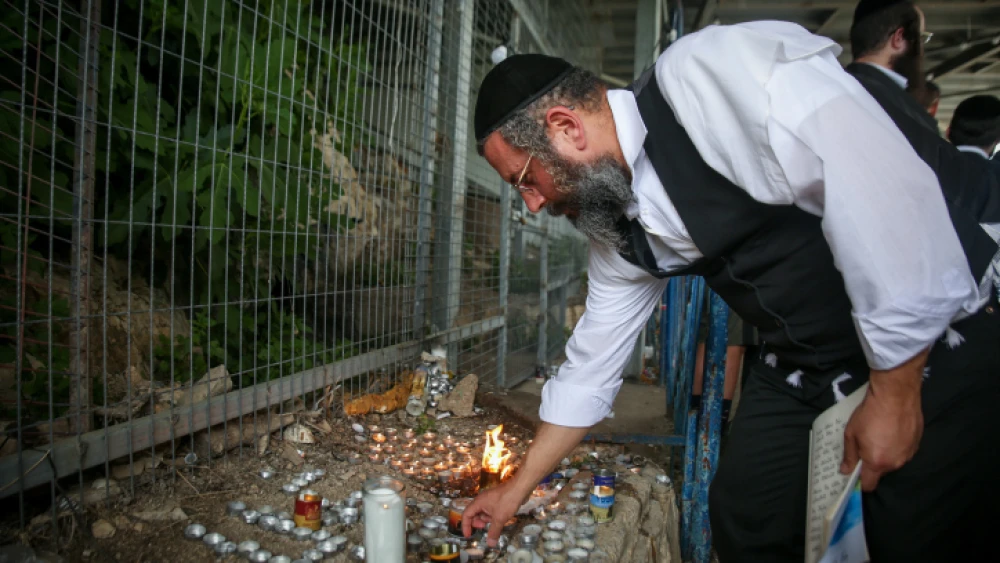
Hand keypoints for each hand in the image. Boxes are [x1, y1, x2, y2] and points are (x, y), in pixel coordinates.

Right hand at [461, 479, 526, 546]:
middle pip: (474, 514)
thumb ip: (493, 532)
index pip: (466, 515)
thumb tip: (490, 544)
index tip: (469, 535)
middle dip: (477, 523)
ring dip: (486, 520)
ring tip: (494, 523)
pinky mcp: (496, 499)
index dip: (466, 526)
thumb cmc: (507, 501)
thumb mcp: (499, 519)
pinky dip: (492, 516)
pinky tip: (499, 519)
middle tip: (484, 528)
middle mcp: (481, 500)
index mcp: (478, 502)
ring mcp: (489, 499)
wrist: (519, 488)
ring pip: (483, 512)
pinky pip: (490, 510)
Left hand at [841, 368, 923, 490]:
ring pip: (893, 461)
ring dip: (886, 454)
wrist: (895, 395)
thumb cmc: (869, 414)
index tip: (855, 473)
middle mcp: (895, 463)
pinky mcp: (917, 443)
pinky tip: (893, 430)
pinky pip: (904, 450)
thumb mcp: (851, 434)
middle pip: (881, 471)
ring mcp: (909, 454)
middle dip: (872, 463)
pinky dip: (897, 445)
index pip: (869, 485)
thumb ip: (849, 455)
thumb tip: (845, 471)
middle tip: (866, 445)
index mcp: (877, 463)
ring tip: (880, 434)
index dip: (861, 482)